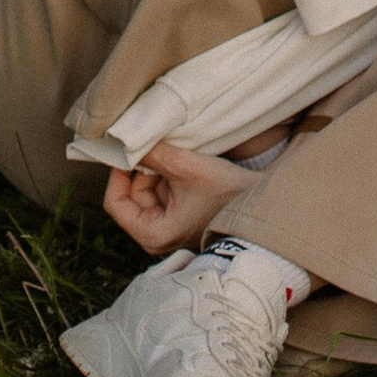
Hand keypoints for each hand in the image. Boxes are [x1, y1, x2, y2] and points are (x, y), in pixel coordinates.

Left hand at [103, 138, 248, 256]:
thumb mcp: (185, 167)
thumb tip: (124, 138)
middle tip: (164, 149)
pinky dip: (171, 178)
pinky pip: (165, 195)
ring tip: (182, 158)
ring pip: (150, 192)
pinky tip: (187, 167)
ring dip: (161, 172)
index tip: (129, 151)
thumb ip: (152, 153)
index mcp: (153, 234)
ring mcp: (170, 230)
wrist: (261, 208)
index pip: (115, 203)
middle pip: (134, 195)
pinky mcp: (182, 221)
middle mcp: (158, 238)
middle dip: (146, 170)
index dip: (118, 174)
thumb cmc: (225, 195)